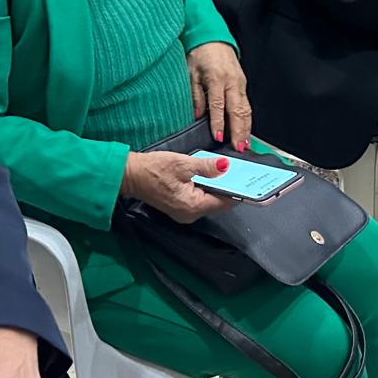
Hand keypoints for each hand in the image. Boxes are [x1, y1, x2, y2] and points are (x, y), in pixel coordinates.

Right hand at [121, 151, 237, 223]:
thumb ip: (206, 166)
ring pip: (207, 201)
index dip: (236, 191)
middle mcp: (190, 214)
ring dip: (214, 187)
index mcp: (193, 206)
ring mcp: (183, 213)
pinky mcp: (177, 207)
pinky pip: (197, 200)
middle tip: (236, 172)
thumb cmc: (152, 169)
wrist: (129, 174)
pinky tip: (205, 177)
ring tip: (222, 172)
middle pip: (216, 202)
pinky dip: (203, 189)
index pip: (224, 202)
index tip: (247, 182)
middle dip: (225, 187)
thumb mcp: (182, 163)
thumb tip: (226, 167)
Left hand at [187, 42, 251, 149]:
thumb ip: (195, 95)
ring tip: (244, 144)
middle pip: (237, 110)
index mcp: (216, 78)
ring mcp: (240, 82)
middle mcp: (231, 81)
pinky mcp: (243, 83)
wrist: (213, 38)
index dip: (218, 123)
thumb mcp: (191, 73)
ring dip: (246, 128)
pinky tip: (246, 131)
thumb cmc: (200, 54)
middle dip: (238, 131)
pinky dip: (247, 119)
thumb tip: (197, 115)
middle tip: (238, 148)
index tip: (218, 137)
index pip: (218, 105)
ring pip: (246, 109)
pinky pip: (247, 104)